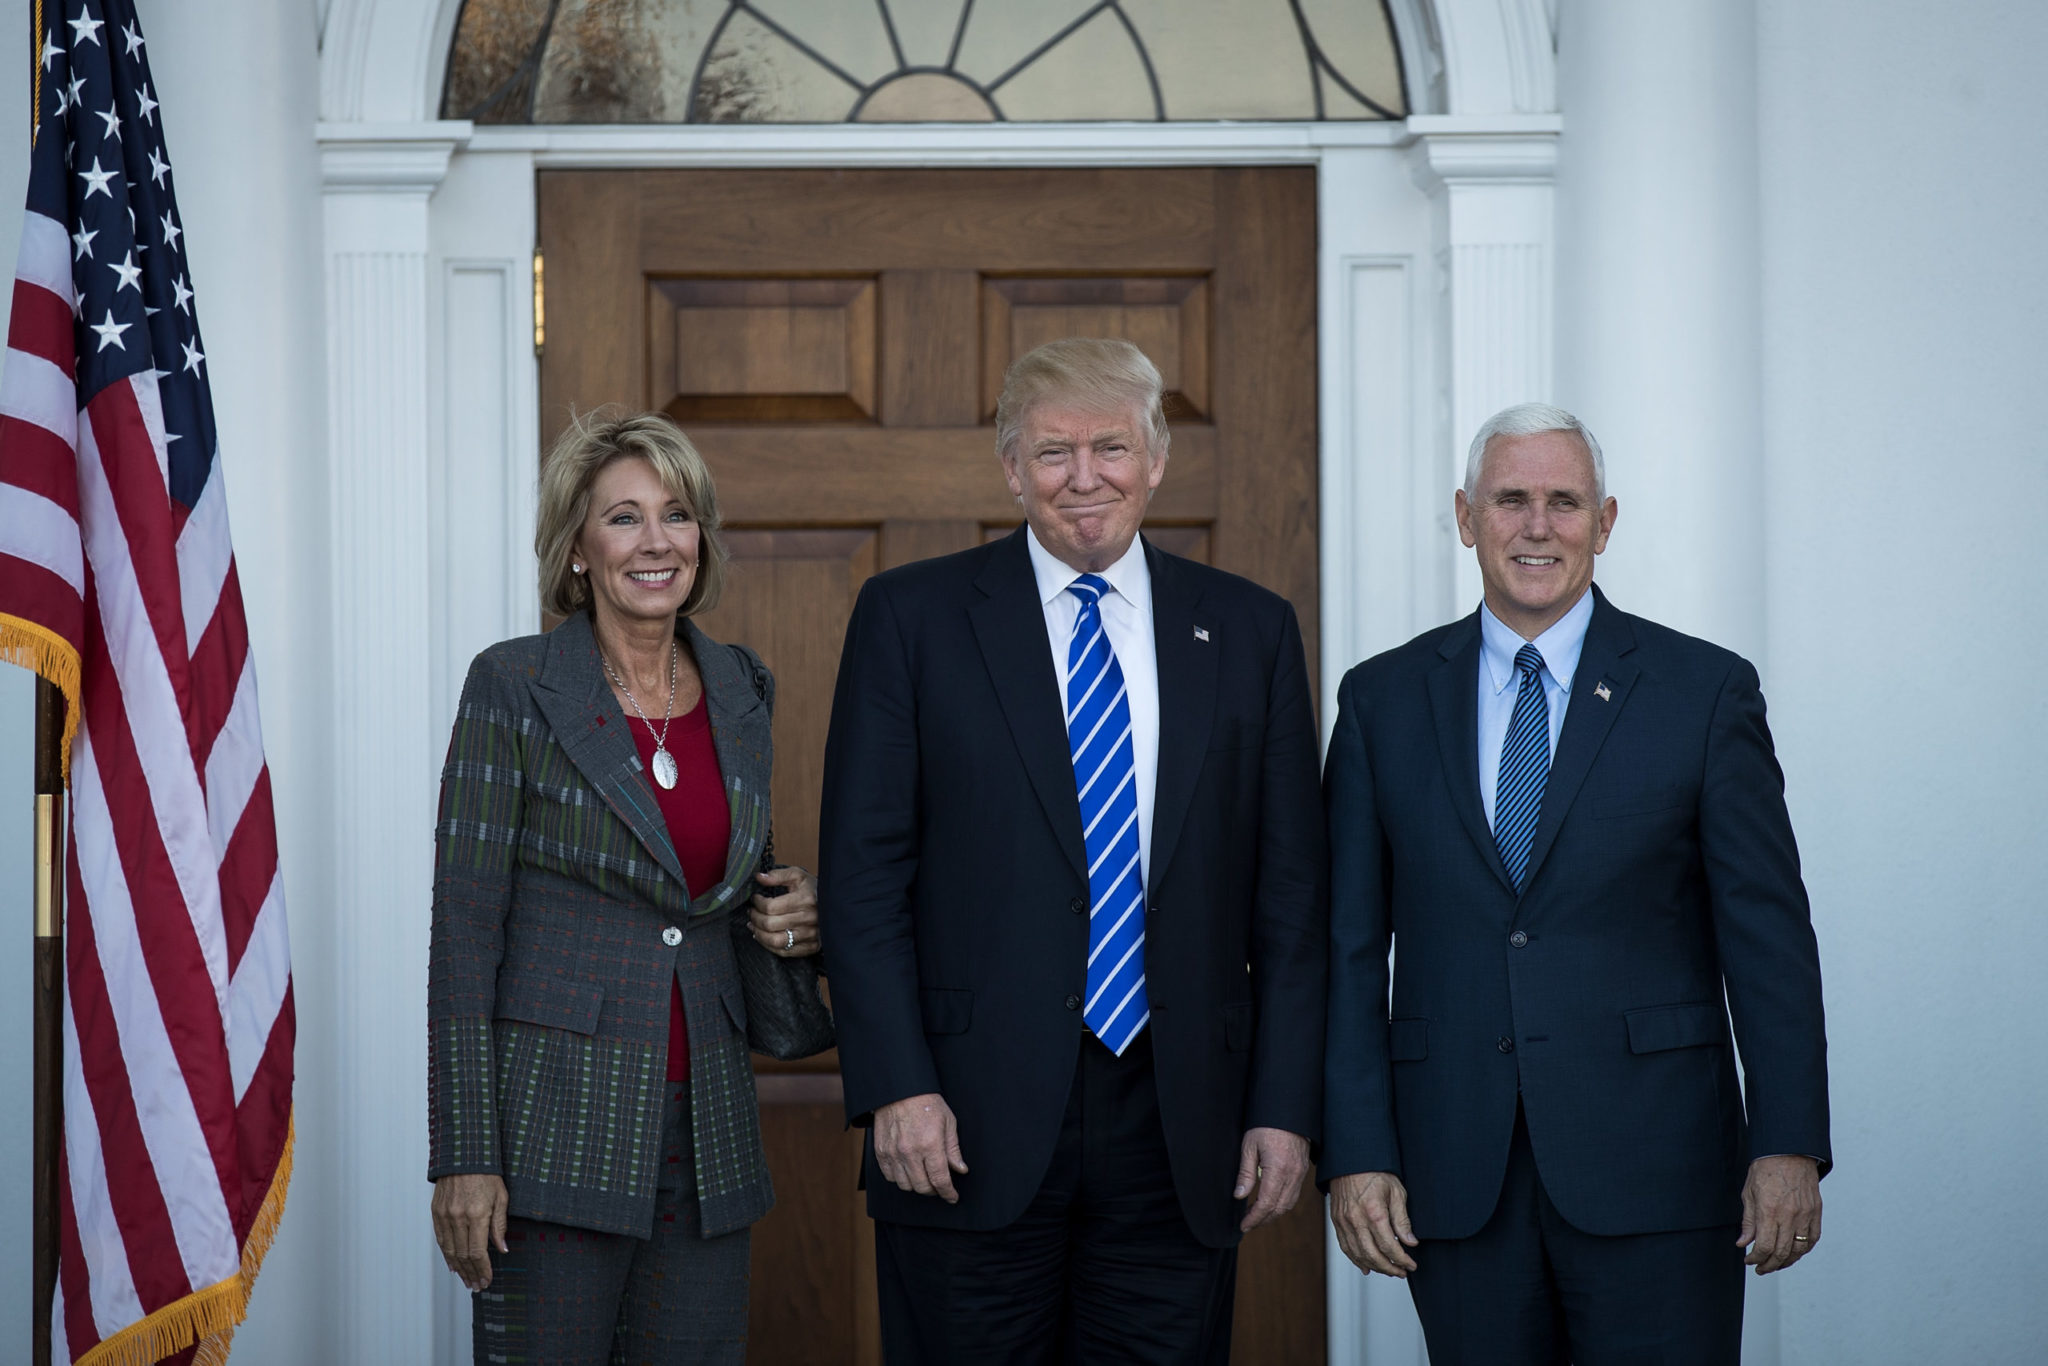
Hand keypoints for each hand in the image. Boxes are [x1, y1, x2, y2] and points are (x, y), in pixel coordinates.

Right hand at [431, 1173, 508, 1290]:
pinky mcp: (436, 1212)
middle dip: (471, 1273)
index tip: (487, 1280)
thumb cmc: (487, 1175)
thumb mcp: (501, 1197)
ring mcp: (444, 1215)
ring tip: (467, 1280)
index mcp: (476, 1214)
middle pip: (463, 1255)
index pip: (478, 1251)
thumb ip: (499, 1225)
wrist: (464, 1156)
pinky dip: (447, 1255)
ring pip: (450, 1250)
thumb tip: (502, 1249)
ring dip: (459, 1268)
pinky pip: (440, 1239)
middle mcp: (458, 1217)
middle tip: (477, 1285)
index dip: (483, 1269)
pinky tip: (453, 1265)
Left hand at [749, 865, 820, 957]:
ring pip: (776, 941)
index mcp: (806, 899)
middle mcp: (809, 918)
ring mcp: (811, 935)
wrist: (836, 905)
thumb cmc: (813, 890)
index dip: (757, 903)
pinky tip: (764, 937)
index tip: (755, 899)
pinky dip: (769, 946)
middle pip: (771, 924)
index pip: (771, 906)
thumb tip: (759, 877)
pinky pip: (784, 952)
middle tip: (752, 912)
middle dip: (755, 918)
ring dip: (759, 934)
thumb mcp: (798, 876)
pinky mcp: (811, 946)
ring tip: (754, 925)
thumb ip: (778, 875)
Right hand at [873, 1092, 967, 1202]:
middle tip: (939, 1187)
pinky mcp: (881, 1152)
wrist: (899, 1090)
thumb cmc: (926, 1103)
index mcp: (930, 1144)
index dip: (948, 1193)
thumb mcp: (948, 1122)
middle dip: (934, 1191)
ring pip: (905, 1185)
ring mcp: (893, 1153)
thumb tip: (961, 1170)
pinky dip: (900, 1179)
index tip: (952, 1197)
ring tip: (924, 1177)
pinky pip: (890, 1177)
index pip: (940, 1180)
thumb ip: (953, 1149)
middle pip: (922, 1187)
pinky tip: (908, 1171)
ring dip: (917, 1186)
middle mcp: (910, 1152)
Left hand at [1235, 1127, 1310, 1231]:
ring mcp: (1300, 1174)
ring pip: (1288, 1204)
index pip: (1266, 1204)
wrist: (1289, 1111)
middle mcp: (1292, 1175)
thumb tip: (1239, 1195)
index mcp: (1278, 1170)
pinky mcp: (1303, 1171)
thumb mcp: (1249, 1146)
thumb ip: (1246, 1173)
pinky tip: (1270, 1203)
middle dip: (1263, 1220)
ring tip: (1257, 1216)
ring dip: (1273, 1214)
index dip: (1254, 1218)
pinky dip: (1282, 1204)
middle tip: (1247, 1224)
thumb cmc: (1267, 1125)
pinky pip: (1294, 1195)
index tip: (1243, 1225)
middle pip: (1278, 1208)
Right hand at [1330, 1170, 1418, 1277]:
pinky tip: (1366, 1266)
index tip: (1411, 1264)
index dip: (1402, 1260)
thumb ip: (1402, 1219)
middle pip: (1373, 1255)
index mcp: (1374, 1212)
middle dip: (1390, 1268)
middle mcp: (1356, 1220)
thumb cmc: (1374, 1172)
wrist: (1351, 1159)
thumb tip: (1410, 1241)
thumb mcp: (1396, 1192)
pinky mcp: (1337, 1221)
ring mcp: (1344, 1222)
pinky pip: (1346, 1247)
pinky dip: (1356, 1260)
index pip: (1389, 1246)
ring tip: (1388, 1270)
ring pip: (1358, 1254)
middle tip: (1401, 1272)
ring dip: (1374, 1267)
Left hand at [1739, 1154, 1820, 1273]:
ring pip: (1799, 1250)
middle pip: (1782, 1253)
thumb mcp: (1749, 1193)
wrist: (1789, 1151)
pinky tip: (1794, 1253)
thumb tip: (1743, 1243)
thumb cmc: (1766, 1168)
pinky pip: (1813, 1239)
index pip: (1764, 1246)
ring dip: (1786, 1262)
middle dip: (1769, 1265)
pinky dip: (1803, 1250)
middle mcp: (1789, 1215)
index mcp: (1769, 1210)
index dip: (1756, 1258)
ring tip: (1776, 1264)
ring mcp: (1805, 1215)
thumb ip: (1748, 1221)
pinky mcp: (1816, 1212)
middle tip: (1761, 1268)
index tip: (1749, 1260)